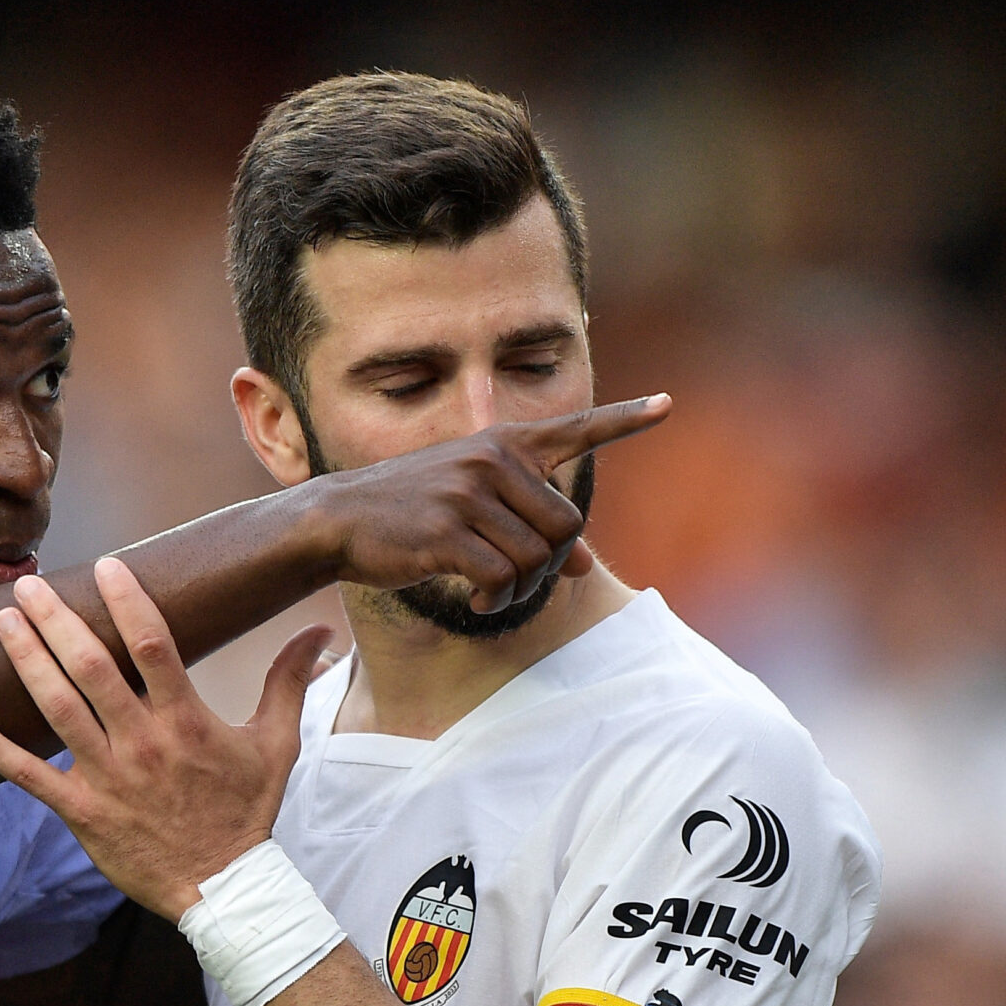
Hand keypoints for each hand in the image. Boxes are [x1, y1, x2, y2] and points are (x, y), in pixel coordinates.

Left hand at [0, 559, 328, 919]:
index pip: (156, 646)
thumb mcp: (276, 745)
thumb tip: (322, 633)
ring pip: (58, 710)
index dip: (129, 601)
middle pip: (92, 670)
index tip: (106, 565)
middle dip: (58, 621)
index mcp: (187, 721)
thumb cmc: (247, 812)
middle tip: (28, 584)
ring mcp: (108, 778)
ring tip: (1, 621)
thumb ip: (288, 682)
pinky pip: (29, 777)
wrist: (224, 888)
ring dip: (26, 662)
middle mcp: (143, 744)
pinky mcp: (81, 812)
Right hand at [318, 394, 668, 612]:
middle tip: (519, 582)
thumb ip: (528, 528)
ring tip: (493, 594)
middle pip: (567, 525)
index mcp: (501, 445)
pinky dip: (497, 601)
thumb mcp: (472, 508)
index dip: (625, 419)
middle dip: (551, 566)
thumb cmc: (410, 515)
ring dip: (521, 590)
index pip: (575, 429)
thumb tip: (582, 568)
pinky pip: (502, 578)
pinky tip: (477, 602)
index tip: (668, 404)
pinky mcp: (447, 530)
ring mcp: (468, 492)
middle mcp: (491, 460)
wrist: (337, 522)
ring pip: (537, 558)